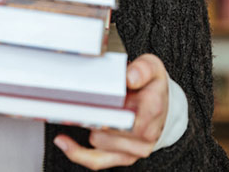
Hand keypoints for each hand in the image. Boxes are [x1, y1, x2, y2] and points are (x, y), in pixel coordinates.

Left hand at [53, 54, 167, 169]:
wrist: (165, 107)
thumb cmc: (153, 87)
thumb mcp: (152, 67)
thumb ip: (142, 69)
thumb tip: (130, 78)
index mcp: (152, 108)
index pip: (124, 113)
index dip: (104, 105)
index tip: (90, 98)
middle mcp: (146, 132)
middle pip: (107, 128)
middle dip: (92, 114)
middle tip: (80, 102)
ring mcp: (136, 148)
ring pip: (98, 141)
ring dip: (88, 127)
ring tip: (85, 112)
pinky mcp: (125, 158)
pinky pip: (98, 161)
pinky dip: (78, 153)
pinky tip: (64, 142)